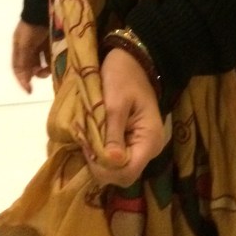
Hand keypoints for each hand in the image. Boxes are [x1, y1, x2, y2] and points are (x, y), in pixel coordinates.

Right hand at [11, 20, 50, 93]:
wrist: (44, 8)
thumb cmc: (32, 28)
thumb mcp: (25, 45)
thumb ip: (24, 62)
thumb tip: (25, 80)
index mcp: (18, 48)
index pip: (18, 68)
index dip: (22, 80)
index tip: (29, 91)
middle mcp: (28, 47)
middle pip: (30, 66)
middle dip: (36, 72)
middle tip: (44, 73)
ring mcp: (39, 43)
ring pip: (42, 61)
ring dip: (46, 67)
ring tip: (51, 67)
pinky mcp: (51, 39)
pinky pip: (51, 53)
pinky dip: (53, 59)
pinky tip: (57, 60)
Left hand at [88, 47, 166, 187]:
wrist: (132, 60)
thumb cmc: (122, 77)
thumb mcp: (115, 103)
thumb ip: (113, 135)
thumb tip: (111, 162)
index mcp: (149, 140)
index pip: (127, 173)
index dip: (105, 169)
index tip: (89, 149)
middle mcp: (149, 149)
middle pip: (122, 175)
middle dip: (100, 164)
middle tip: (86, 141)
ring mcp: (142, 147)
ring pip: (118, 169)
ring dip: (100, 158)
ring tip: (89, 137)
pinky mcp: (134, 142)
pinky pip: (117, 158)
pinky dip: (103, 151)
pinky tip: (95, 137)